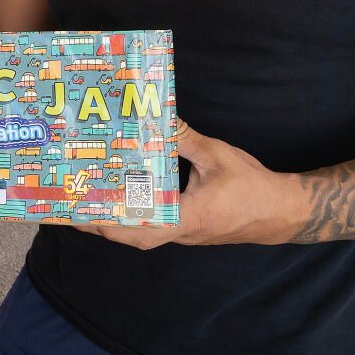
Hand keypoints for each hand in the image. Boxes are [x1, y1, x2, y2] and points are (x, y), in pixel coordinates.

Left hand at [72, 122, 300, 249]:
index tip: (84, 213)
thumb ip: (186, 138)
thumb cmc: (252, 186)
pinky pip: (155, 228)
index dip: (112, 223)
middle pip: (134, 237)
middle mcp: (181, 232)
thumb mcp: (217, 156)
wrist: (281, 211)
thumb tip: (160, 117)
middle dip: (102, 225)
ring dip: (115, 223)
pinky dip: (134, 218)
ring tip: (89, 203)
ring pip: (143, 235)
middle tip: (73, 207)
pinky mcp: (188, 229)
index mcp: (188, 217)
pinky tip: (122, 201)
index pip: (143, 228)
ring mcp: (184, 234)